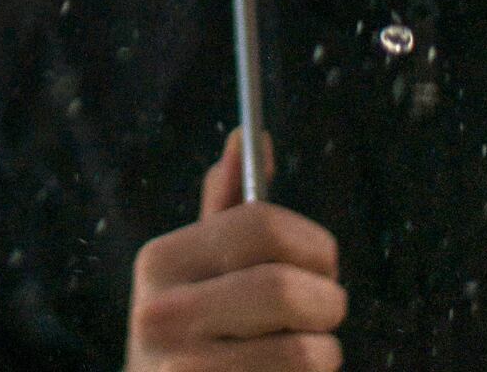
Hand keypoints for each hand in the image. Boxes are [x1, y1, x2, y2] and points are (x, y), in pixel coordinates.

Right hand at [124, 128, 345, 370]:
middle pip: (286, 286)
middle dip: (326, 302)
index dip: (314, 243)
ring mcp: (183, 368)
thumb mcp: (200, 273)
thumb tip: (246, 138)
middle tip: (322, 312)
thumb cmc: (197, 338)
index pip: (262, 223)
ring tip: (298, 354)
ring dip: (323, 353)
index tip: (322, 263)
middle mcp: (161, 312)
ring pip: (307, 348)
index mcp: (160, 260)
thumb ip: (227, 209)